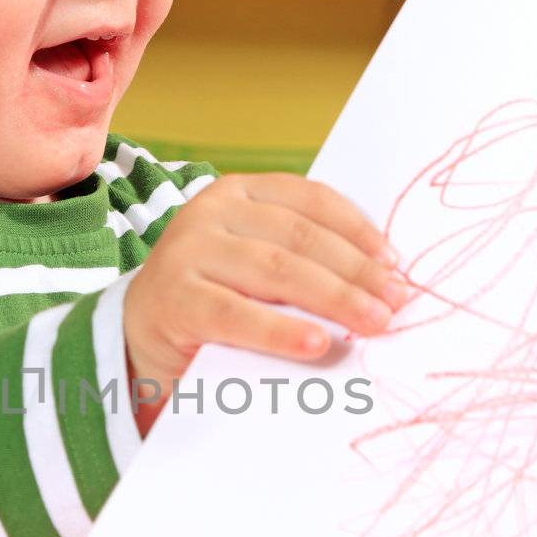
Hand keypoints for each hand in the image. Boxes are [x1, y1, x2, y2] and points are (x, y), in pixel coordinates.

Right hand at [124, 173, 409, 429]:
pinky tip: (315, 344)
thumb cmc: (217, 302)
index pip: (311, 201)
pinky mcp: (173, 299)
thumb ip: (304, 262)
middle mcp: (210, 212)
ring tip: (372, 322)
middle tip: (395, 302)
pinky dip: (279, 331)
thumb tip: (383, 283)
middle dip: (355, 271)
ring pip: (275, 270)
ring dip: (333, 298)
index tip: (395, 264)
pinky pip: (235, 315)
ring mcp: (186, 252)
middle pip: (300, 237)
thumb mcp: (259, 269)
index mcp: (240, 192)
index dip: (358, 231)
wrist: (141, 340)